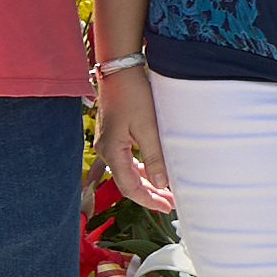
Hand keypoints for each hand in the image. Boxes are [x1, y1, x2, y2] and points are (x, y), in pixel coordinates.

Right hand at [98, 66, 174, 216]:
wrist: (120, 69)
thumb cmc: (133, 94)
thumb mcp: (148, 127)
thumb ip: (155, 156)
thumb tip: (162, 184)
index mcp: (112, 151)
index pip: (129, 187)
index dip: (148, 200)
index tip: (167, 207)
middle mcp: (107, 150)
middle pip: (128, 181)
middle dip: (149, 194)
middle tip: (170, 203)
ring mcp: (109, 142)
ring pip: (128, 171)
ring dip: (146, 181)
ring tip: (165, 190)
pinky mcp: (114, 134)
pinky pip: (127, 159)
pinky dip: (141, 168)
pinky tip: (153, 170)